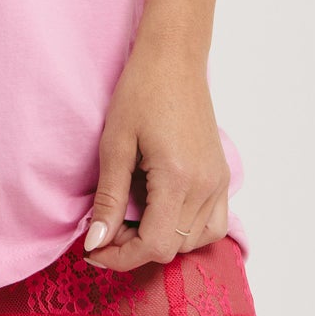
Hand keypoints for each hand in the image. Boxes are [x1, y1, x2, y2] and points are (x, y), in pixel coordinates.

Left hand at [81, 38, 230, 271]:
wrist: (174, 59)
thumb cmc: (140, 92)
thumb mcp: (115, 143)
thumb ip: (108, 198)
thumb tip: (96, 242)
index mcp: (179, 179)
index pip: (155, 246)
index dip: (121, 256)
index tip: (93, 249)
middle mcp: (207, 187)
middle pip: (174, 248)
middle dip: (134, 247)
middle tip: (105, 226)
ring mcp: (219, 182)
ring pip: (195, 241)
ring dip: (161, 240)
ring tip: (130, 218)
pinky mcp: (221, 176)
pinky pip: (211, 223)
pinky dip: (185, 229)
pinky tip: (159, 211)